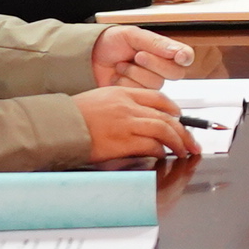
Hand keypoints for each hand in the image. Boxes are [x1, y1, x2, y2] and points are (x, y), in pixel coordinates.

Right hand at [76, 83, 197, 162]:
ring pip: (164, 130)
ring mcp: (126, 123)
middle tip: (192, 142)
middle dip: (185, 131)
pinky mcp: (122, 142)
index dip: (175, 110)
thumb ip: (120, 107)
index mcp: (121, 93)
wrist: (56, 126)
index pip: (158, 98)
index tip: (181, 119)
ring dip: (178, 142)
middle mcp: (127, 105)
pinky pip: (151, 145)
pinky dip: (160, 151)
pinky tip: (162, 155)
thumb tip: (139, 120)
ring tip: (183, 152)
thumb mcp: (98, 100)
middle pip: (167, 116)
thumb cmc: (72, 117)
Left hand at [92, 24, 190, 87]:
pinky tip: (118, 77)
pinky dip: (126, 83)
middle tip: (137, 55)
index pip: (184, 56)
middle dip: (153, 63)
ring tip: (121, 65)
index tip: (179, 57)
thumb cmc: (110, 43)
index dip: (184, 57)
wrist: (88, 58)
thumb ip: (155, 43)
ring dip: (135, 73)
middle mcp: (160, 68)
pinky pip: (140, 93)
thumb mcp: (132, 35)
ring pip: (155, 84)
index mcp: (163, 50)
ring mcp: (149, 83)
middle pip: (174, 73)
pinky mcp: (137, 95)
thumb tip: (176, 51)